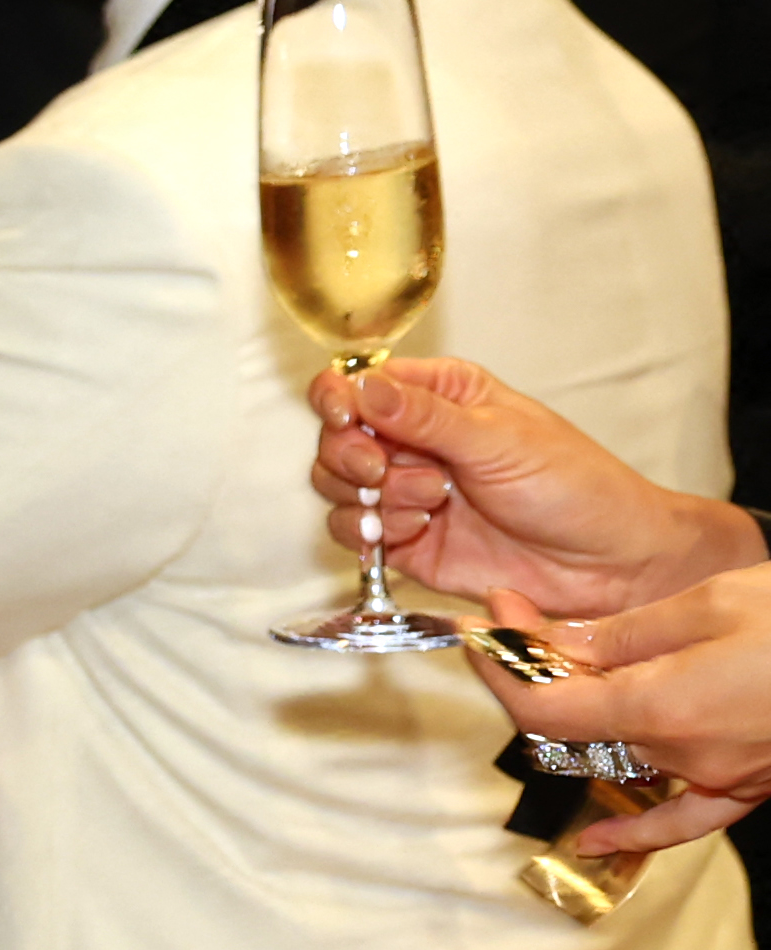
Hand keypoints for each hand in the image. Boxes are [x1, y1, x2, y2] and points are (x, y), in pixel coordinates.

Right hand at [308, 358, 761, 621]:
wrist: (612, 566)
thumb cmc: (579, 487)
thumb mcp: (501, 440)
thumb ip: (424, 416)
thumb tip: (362, 385)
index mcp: (437, 396)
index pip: (356, 383)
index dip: (337, 399)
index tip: (345, 419)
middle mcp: (414, 441)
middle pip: (335, 437)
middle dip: (350, 456)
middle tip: (380, 470)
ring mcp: (408, 492)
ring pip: (336, 486)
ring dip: (371, 496)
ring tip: (430, 502)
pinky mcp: (407, 543)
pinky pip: (355, 534)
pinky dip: (376, 533)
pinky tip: (422, 529)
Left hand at [501, 563, 770, 857]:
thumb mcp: (708, 603)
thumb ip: (623, 634)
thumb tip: (554, 642)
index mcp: (660, 707)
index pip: (541, 705)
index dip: (502, 665)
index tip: (491, 621)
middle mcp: (684, 755)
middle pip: (575, 729)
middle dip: (537, 677)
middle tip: (524, 626)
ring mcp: (721, 777)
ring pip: (619, 759)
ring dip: (579, 722)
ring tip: (554, 672)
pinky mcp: (752, 785)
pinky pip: (686, 818)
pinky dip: (639, 830)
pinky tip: (599, 840)